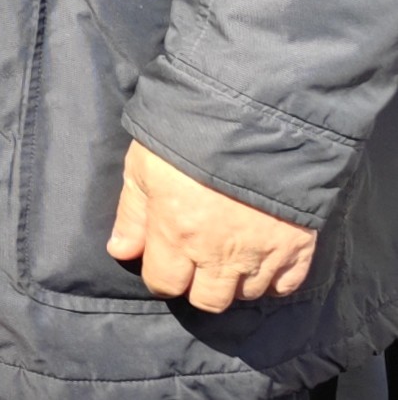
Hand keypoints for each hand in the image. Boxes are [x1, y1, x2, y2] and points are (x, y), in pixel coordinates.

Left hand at [109, 142, 317, 311]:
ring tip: (228, 254)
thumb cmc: (188, 136)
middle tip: (197, 262)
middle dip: (197, 285)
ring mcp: (262, 253)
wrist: (255, 117)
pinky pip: (285, 286)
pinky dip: (273, 279)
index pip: (164, 284)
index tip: (163, 262)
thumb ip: (132, 214)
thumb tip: (120, 251)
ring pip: (246, 294)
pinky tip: (260, 258)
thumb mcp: (144, 166)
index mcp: (176, 234)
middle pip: (208, 300)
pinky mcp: (298, 247)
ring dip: (234, 281)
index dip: (161, 276)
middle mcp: (219, 253)